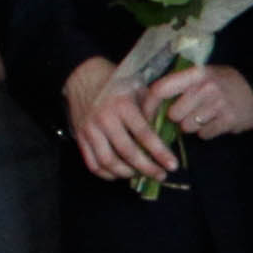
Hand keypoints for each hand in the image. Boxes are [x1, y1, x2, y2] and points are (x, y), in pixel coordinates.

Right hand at [64, 56, 180, 183]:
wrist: (82, 76)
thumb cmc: (116, 82)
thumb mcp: (137, 88)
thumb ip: (151, 109)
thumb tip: (166, 132)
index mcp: (122, 105)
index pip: (144, 134)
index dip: (159, 152)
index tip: (172, 165)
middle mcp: (104, 119)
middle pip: (127, 152)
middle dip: (147, 168)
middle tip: (161, 175)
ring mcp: (89, 130)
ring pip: (108, 162)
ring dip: (127, 173)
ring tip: (141, 174)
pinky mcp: (79, 138)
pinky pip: (92, 164)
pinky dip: (107, 174)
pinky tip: (120, 174)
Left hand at [146, 62, 252, 141]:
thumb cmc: (226, 83)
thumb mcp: (205, 74)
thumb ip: (181, 84)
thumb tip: (151, 102)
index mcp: (195, 74)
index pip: (161, 89)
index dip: (150, 104)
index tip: (146, 115)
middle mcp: (204, 88)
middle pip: (174, 114)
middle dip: (179, 117)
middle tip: (190, 112)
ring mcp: (217, 105)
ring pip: (188, 127)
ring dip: (194, 126)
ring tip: (207, 116)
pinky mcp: (227, 121)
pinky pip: (204, 134)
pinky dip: (209, 131)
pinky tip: (218, 121)